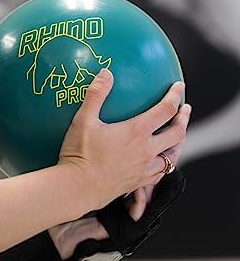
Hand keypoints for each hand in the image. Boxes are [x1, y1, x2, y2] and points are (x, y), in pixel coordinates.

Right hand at [58, 68, 189, 212]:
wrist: (78, 187)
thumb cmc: (80, 153)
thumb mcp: (83, 119)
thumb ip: (96, 94)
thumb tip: (106, 73)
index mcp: (137, 132)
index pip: (165, 109)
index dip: (174, 95)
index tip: (179, 87)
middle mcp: (147, 150)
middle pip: (177, 133)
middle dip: (184, 118)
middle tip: (184, 109)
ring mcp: (145, 168)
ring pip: (173, 155)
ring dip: (179, 142)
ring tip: (177, 135)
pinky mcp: (138, 182)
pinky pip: (161, 173)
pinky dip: (166, 163)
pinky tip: (159, 161)